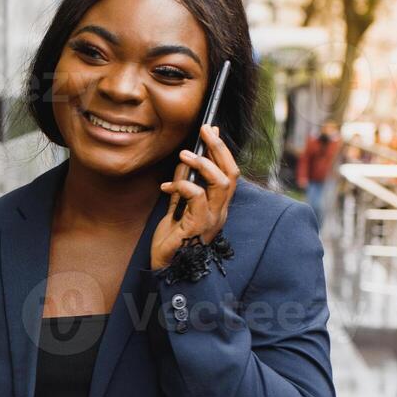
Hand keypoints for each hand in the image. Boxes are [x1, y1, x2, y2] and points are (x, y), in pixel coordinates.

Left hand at [150, 123, 238, 269]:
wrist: (164, 267)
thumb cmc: (171, 239)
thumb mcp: (177, 204)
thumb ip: (184, 182)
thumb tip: (187, 156)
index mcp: (218, 206)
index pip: (229, 173)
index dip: (222, 149)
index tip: (211, 129)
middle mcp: (220, 212)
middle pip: (231, 173)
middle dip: (219, 148)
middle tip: (204, 130)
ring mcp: (212, 220)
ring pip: (221, 183)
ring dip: (203, 164)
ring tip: (184, 154)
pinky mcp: (198, 227)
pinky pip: (198, 198)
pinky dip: (183, 185)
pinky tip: (167, 185)